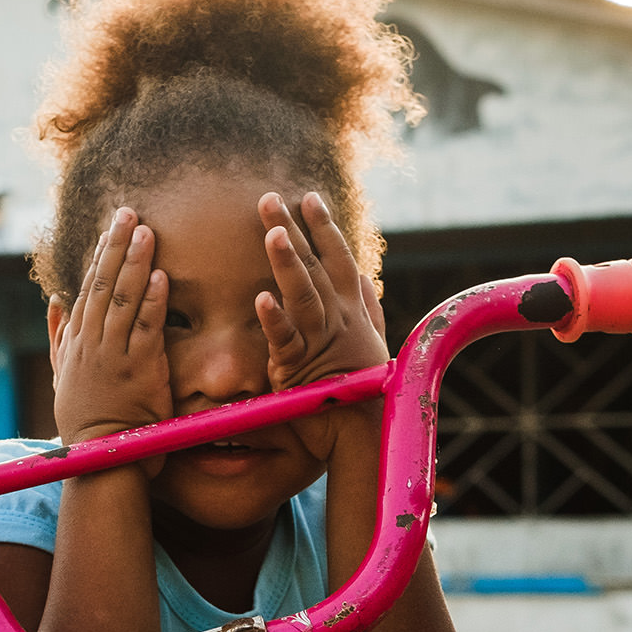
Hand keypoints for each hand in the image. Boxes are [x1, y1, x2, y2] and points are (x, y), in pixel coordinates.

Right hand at [51, 208, 172, 461]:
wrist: (102, 456)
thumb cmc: (86, 419)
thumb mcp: (61, 376)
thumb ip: (57, 337)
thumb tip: (55, 301)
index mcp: (75, 341)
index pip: (88, 288)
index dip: (101, 254)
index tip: (111, 226)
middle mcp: (92, 343)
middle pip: (103, 284)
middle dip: (116, 245)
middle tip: (129, 212)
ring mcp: (114, 356)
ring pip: (123, 299)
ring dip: (135, 262)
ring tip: (146, 230)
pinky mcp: (138, 371)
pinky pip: (146, 329)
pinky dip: (152, 301)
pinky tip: (161, 276)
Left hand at [256, 191, 388, 459]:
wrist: (367, 434)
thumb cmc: (367, 390)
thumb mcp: (371, 343)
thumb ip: (368, 309)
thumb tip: (367, 278)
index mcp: (352, 311)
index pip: (338, 259)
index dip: (324, 227)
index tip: (309, 196)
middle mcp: (338, 319)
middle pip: (314, 266)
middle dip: (294, 230)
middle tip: (268, 198)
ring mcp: (320, 342)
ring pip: (303, 294)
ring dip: (287, 263)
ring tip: (272, 232)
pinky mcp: (299, 368)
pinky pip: (285, 340)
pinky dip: (274, 319)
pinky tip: (260, 298)